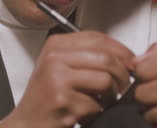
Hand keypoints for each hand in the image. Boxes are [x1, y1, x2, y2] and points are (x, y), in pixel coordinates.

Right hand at [0, 31, 134, 127]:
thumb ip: (86, 55)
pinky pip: (96, 103)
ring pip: (105, 80)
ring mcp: (58, 79)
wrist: (26, 123)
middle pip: (106, 57)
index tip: (130, 61)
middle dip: (123, 74)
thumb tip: (125, 56)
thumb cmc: (45, 96)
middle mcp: (55, 58)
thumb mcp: (60, 66)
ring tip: (104, 100)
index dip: (120, 49)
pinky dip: (97, 111)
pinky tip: (86, 111)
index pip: (97, 38)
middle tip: (125, 85)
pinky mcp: (63, 100)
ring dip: (112, 95)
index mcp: (55, 45)